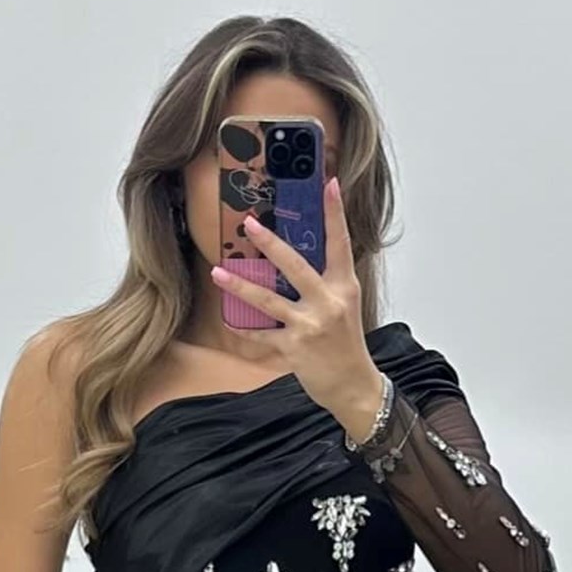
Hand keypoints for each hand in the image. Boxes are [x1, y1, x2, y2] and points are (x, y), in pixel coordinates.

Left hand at [210, 176, 380, 438]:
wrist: (354, 386)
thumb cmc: (347, 345)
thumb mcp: (345, 307)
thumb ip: (326, 283)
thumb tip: (296, 260)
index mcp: (344, 287)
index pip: (341, 243)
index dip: (335, 214)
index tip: (329, 185)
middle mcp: (328, 302)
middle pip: (296, 266)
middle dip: (271, 244)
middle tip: (249, 224)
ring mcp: (310, 326)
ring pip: (269, 301)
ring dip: (240, 286)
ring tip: (217, 272)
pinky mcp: (294, 349)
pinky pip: (262, 335)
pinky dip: (244, 329)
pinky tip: (229, 321)